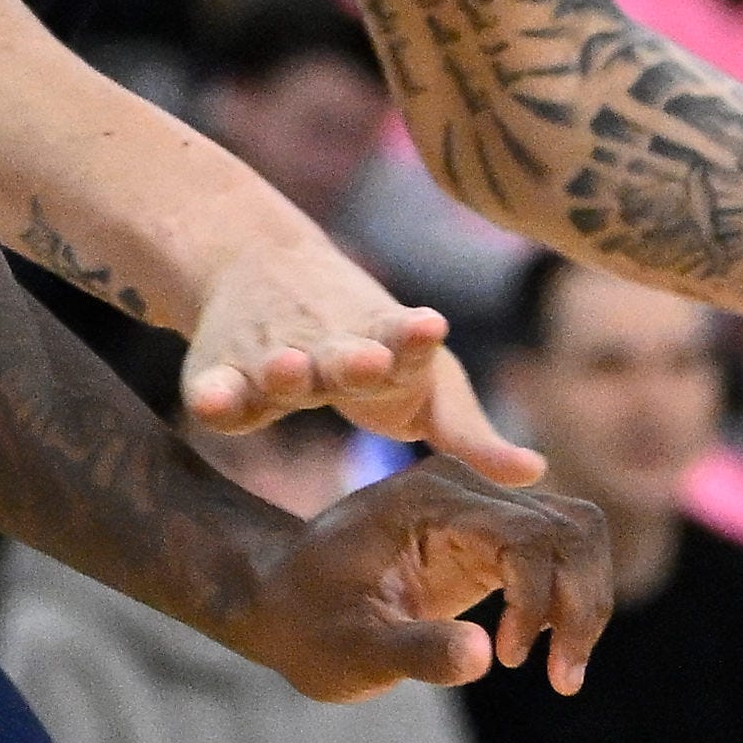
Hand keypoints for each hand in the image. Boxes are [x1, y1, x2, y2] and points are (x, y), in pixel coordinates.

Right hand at [180, 251, 535, 480]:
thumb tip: (536, 474)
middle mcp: (331, 348)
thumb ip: (471, 435)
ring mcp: (275, 358)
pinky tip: (206, 401)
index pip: (407, 346)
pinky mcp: (223, 374)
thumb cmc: (374, 348)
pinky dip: (211, 394)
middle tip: (368, 359)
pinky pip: (216, 390)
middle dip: (356, 358)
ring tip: (286, 371)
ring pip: (280, 366)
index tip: (428, 325)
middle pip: (344, 355)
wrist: (264, 267)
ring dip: (286, 371)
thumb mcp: (428, 389)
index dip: (415, 340)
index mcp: (389, 351)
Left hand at [223, 452, 615, 702]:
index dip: (537, 601)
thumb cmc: (305, 623)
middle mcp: (463, 487)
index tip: (509, 660)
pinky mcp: (493, 535)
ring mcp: (483, 506)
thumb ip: (414, 651)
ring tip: (562, 675)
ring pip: (579, 534)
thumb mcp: (349, 650)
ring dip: (586, 604)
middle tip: (562, 678)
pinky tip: (546, 655)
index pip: (526, 535)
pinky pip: (561, 553)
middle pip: (572, 527)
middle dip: (581, 604)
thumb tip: (484, 658)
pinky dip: (570, 602)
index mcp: (426, 499)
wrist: (282, 598)